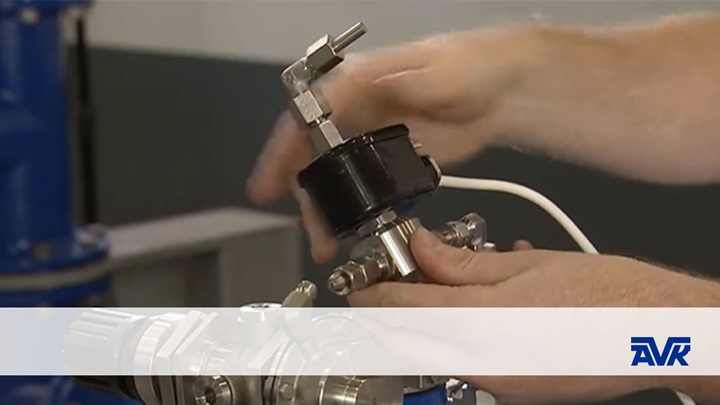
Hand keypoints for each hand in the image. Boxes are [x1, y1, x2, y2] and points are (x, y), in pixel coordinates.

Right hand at [247, 27, 539, 262]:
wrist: (502, 90)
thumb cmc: (468, 68)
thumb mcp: (430, 70)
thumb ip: (395, 83)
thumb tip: (358, 88)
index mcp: (356, 85)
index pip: (305, 118)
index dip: (281, 153)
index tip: (266, 186)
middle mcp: (355, 112)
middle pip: (316, 155)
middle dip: (309, 195)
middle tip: (312, 230)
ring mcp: (371, 138)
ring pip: (336, 177)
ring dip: (330, 209)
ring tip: (327, 242)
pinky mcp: (390, 159)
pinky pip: (362, 187)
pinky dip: (354, 209)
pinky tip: (352, 229)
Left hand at [348, 228, 719, 403]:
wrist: (655, 333)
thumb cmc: (602, 292)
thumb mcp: (527, 264)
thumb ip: (465, 263)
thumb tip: (424, 251)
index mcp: (482, 324)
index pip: (408, 309)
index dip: (376, 296)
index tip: (357, 287)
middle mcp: (483, 362)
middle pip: (413, 340)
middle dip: (389, 316)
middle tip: (381, 290)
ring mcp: (498, 382)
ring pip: (439, 352)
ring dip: (424, 324)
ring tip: (432, 290)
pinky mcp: (514, 389)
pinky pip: (469, 363)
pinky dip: (457, 337)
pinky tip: (472, 310)